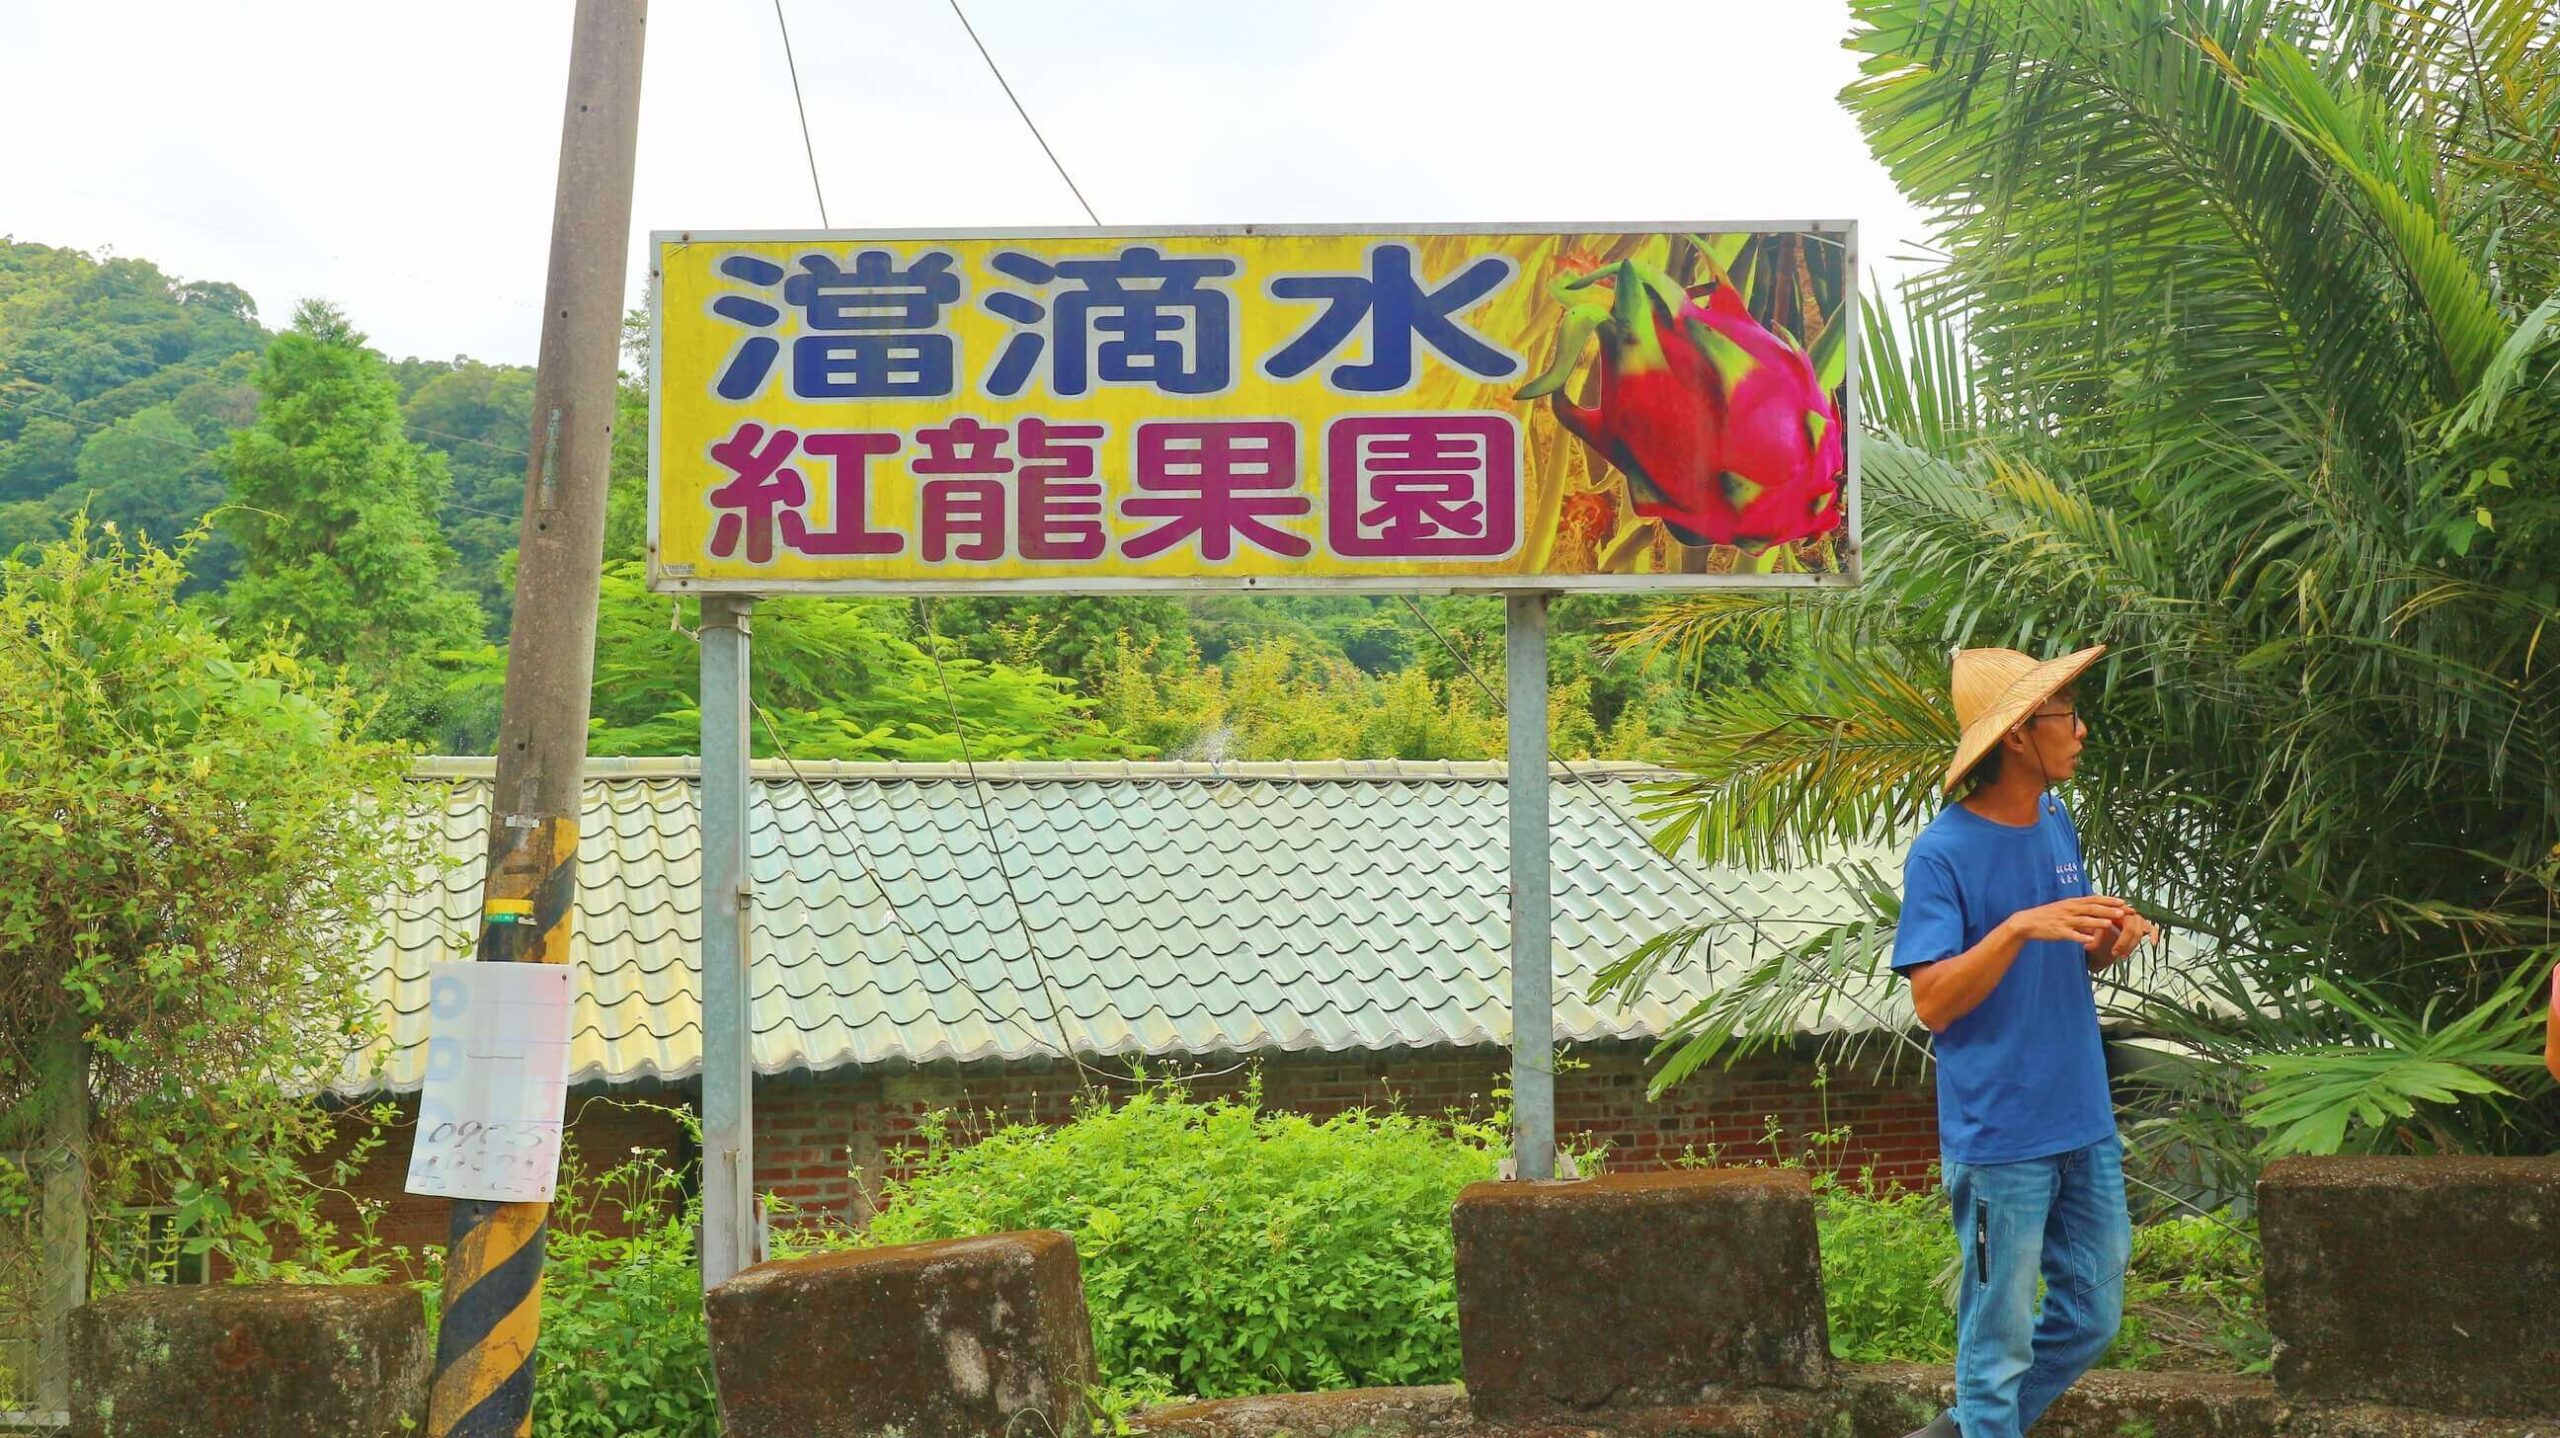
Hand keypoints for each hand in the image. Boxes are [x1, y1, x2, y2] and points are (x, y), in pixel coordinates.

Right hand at [2002, 897, 2134, 945]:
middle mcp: (2070, 909)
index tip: (2123, 901)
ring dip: (2097, 923)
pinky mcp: (2058, 932)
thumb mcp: (2065, 907)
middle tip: (2124, 911)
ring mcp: (2064, 921)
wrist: (2027, 922)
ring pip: (2083, 921)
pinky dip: (2080, 937)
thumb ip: (2081, 907)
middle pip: (2092, 909)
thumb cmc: (2048, 915)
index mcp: (2073, 902)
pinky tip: (2090, 941)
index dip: (2109, 900)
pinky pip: (2071, 935)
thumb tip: (2098, 907)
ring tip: (2110, 924)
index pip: (2094, 899)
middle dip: (2109, 910)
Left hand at [2093, 911, 2157, 967]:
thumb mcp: (2086, 937)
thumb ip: (2092, 935)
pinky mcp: (2139, 924)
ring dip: (2133, 942)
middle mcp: (2121, 911)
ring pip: (2140, 926)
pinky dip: (2153, 933)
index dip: (2120, 939)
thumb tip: (2097, 935)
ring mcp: (2131, 917)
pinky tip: (2153, 943)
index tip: (2114, 952)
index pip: (2120, 921)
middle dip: (2126, 942)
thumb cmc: (2087, 940)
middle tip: (2116, 954)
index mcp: (2108, 910)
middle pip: (2132, 924)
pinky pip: (2150, 927)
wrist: (2088, 945)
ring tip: (2123, 956)